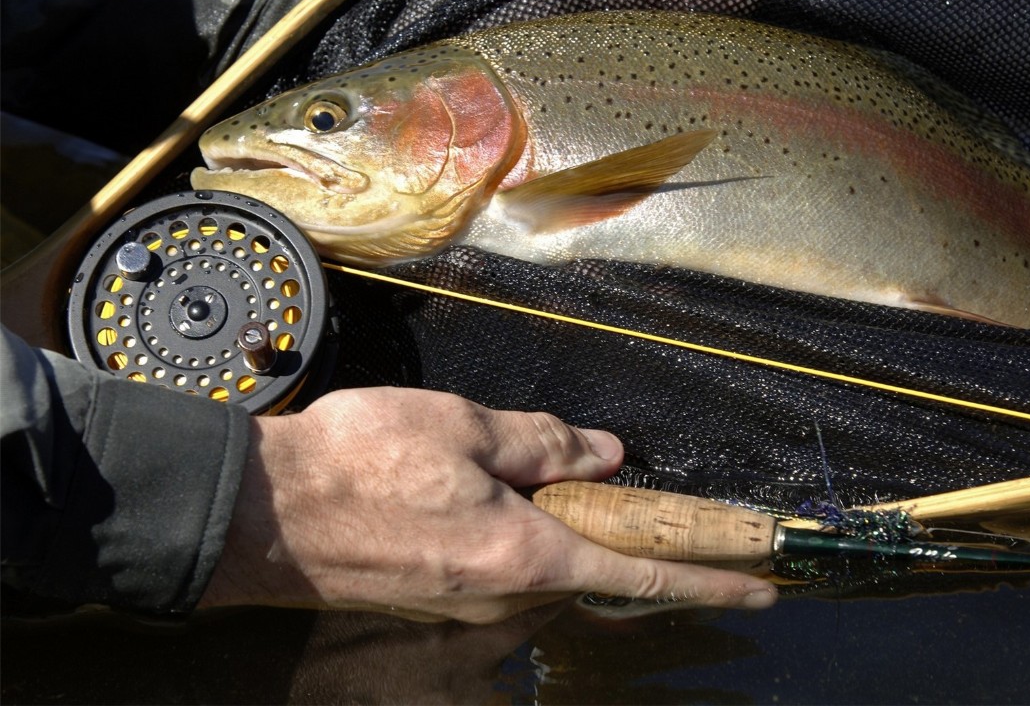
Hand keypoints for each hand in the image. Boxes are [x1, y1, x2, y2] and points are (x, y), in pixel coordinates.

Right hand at [199, 387, 775, 621]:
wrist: (261, 514)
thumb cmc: (360, 463)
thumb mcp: (466, 429)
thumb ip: (545, 443)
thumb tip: (606, 454)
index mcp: (525, 555)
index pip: (641, 576)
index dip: (708, 582)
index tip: (762, 590)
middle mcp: (502, 596)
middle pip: (585, 564)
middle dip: (606, 524)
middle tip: (600, 475)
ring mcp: (465, 605)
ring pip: (535, 560)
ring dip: (545, 520)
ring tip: (500, 466)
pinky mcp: (433, 597)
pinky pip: (494, 563)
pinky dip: (508, 528)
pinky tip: (467, 487)